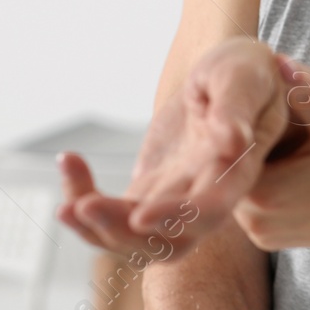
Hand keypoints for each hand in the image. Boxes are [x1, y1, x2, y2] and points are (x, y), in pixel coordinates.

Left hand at [57, 38, 302, 255]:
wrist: (227, 77)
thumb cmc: (244, 70)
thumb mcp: (244, 75)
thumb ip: (237, 106)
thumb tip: (233, 139)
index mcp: (237, 170)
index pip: (212, 208)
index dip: (177, 217)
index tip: (140, 216)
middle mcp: (209, 196)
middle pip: (169, 239)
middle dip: (123, 232)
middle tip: (83, 207)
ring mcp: (176, 198)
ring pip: (137, 237)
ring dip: (98, 230)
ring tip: (65, 208)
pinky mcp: (150, 192)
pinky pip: (114, 212)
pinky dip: (85, 196)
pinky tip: (70, 162)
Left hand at [236, 65, 309, 250]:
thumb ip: (305, 93)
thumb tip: (278, 60)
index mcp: (265, 193)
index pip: (229, 153)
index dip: (237, 128)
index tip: (248, 107)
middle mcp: (255, 221)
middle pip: (231, 171)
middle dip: (242, 146)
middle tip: (253, 116)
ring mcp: (263, 234)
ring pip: (240, 188)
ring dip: (250, 165)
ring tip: (265, 138)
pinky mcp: (272, 240)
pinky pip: (252, 205)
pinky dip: (260, 184)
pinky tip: (277, 162)